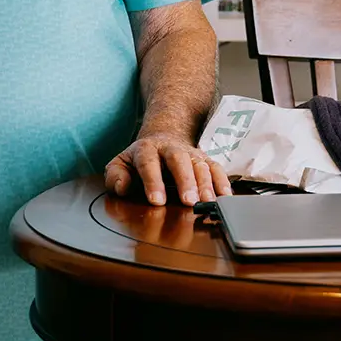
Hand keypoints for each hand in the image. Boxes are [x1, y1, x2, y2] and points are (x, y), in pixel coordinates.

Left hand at [105, 132, 232, 205]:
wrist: (162, 138)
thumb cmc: (139, 160)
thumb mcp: (120, 164)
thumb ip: (115, 176)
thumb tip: (121, 187)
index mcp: (146, 149)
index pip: (148, 163)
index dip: (153, 182)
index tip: (157, 201)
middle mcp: (171, 149)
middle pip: (179, 160)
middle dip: (185, 181)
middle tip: (189, 202)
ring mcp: (190, 153)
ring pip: (200, 164)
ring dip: (206, 183)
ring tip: (208, 202)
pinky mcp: (205, 160)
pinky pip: (216, 168)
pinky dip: (222, 181)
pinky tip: (225, 196)